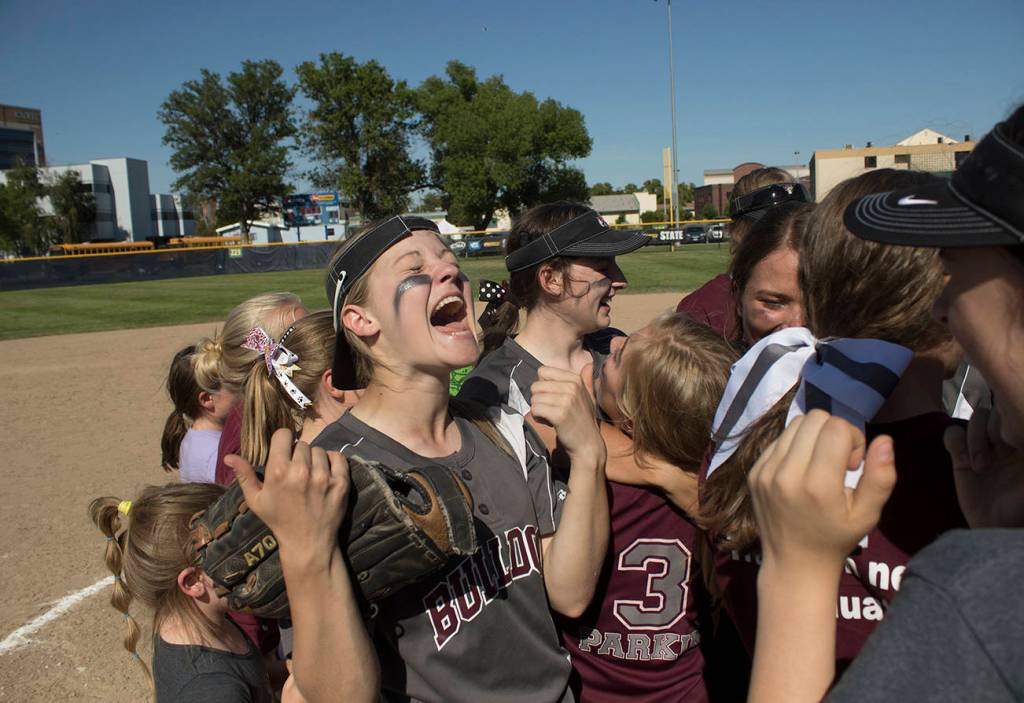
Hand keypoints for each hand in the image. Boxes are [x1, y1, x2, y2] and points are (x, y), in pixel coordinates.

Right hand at [225, 428, 350, 568]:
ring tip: (310, 475)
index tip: (284, 451)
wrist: (307, 542)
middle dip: (298, 454)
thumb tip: (228, 456)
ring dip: (315, 459)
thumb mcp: (256, 500)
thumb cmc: (279, 520)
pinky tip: (325, 473)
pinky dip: (332, 461)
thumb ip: (244, 475)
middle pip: (302, 444)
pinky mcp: (340, 483)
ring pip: (319, 450)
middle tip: (296, 471)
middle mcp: (301, 471)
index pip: (283, 435)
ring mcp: (323, 477)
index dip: (283, 441)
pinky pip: (338, 457)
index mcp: (278, 471)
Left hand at [530, 365, 604, 464]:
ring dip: (538, 410)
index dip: (543, 386)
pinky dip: (538, 418)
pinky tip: (548, 422)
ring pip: (534, 398)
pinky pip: (535, 409)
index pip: (542, 371)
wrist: (587, 444)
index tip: (553, 398)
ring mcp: (566, 400)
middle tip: (551, 410)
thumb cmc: (584, 420)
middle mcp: (572, 386)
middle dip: (538, 399)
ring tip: (550, 417)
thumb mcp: (589, 397)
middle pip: (536, 385)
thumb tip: (588, 365)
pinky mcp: (559, 414)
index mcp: (575, 379)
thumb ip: (586, 380)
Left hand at [748, 411, 896, 572]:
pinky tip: (802, 471)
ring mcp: (765, 471)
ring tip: (820, 465)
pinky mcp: (754, 472)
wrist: (793, 564)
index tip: (853, 464)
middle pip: (815, 418)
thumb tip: (885, 439)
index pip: (837, 427)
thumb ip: (881, 477)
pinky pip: (779, 439)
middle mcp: (786, 473)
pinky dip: (795, 446)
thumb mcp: (868, 515)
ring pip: (796, 424)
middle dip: (834, 432)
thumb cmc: (836, 538)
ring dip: (814, 437)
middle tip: (838, 462)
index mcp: (817, 484)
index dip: (853, 439)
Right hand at [944, 405, 1023, 527]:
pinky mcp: (961, 458)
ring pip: (974, 420)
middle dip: (991, 431)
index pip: (1013, 414)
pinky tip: (963, 462)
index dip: (1008, 423)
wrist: (997, 530)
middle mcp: (1006, 441)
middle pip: (993, 413)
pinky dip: (955, 443)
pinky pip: (952, 434)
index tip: (1013, 444)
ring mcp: (983, 448)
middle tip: (998, 454)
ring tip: (979, 467)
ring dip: (974, 440)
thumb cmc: (1020, 509)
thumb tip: (1019, 438)